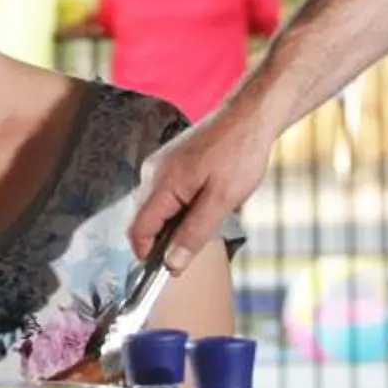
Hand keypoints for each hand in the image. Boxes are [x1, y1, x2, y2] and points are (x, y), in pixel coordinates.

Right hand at [129, 92, 279, 269]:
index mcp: (161, 184)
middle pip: (144, 221)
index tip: (168, 271)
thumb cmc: (239, 153)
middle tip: (198, 243)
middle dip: (164, 240)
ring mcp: (158, 166)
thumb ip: (194, 234)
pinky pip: (164, 195)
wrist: (250, 116)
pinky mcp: (169, 163)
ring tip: (207, 216)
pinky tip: (204, 202)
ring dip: (174, 223)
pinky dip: (178, 208)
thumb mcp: (222, 201)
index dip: (148, 256)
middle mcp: (152, 173)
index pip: (137, 230)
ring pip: (154, 209)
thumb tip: (171, 265)